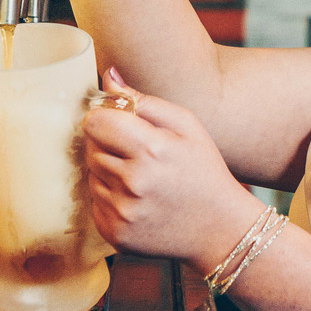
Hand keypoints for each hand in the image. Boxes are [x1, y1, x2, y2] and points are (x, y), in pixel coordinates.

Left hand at [82, 74, 257, 268]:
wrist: (219, 229)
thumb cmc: (204, 171)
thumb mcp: (187, 126)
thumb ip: (144, 100)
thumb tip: (108, 77)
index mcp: (151, 149)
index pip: (95, 121)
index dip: (104, 117)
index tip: (118, 121)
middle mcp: (132, 183)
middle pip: (91, 147)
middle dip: (109, 144)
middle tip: (137, 152)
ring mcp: (122, 212)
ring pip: (92, 175)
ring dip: (109, 171)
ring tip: (142, 177)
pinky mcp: (114, 233)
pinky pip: (95, 203)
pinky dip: (111, 198)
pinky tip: (139, 199)